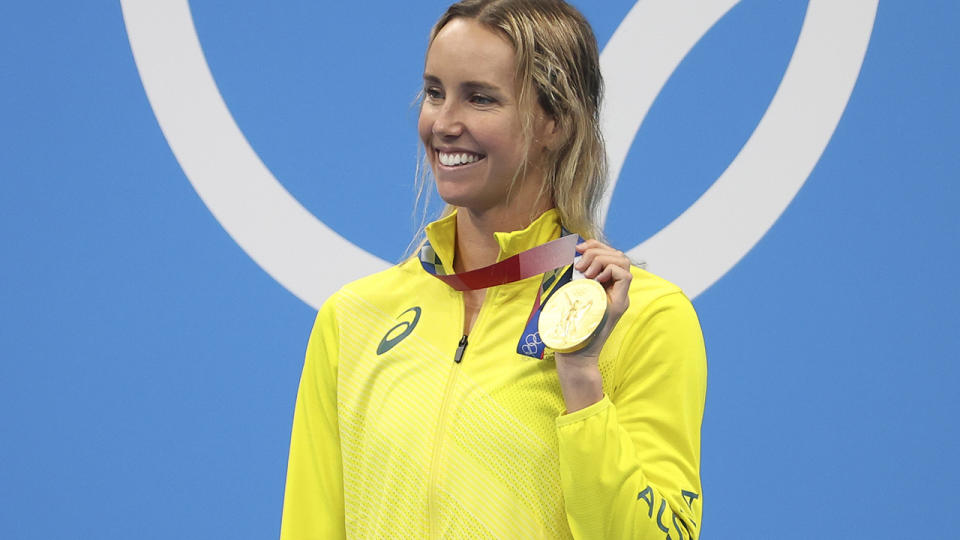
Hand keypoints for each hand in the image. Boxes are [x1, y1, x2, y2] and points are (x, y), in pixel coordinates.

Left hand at [554, 240, 631, 410]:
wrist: (574, 354)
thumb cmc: (568, 327)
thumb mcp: (569, 294)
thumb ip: (573, 278)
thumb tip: (566, 255)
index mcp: (606, 286)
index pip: (612, 255)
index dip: (597, 246)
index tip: (577, 249)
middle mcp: (616, 290)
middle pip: (619, 255)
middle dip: (597, 251)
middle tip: (580, 265)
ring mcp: (620, 297)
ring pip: (623, 261)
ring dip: (601, 259)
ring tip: (586, 272)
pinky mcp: (619, 305)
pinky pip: (625, 275)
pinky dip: (609, 270)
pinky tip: (594, 280)